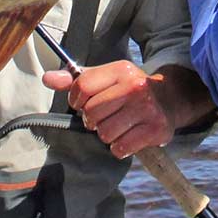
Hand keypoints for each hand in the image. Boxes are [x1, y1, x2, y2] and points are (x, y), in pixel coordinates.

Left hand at [42, 60, 171, 157]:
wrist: (170, 99)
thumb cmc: (130, 90)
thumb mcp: (106, 79)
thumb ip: (76, 81)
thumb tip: (47, 79)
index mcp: (121, 70)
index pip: (83, 86)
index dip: (76, 100)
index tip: (83, 104)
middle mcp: (135, 87)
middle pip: (92, 112)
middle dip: (93, 120)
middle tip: (105, 117)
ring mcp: (147, 109)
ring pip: (104, 133)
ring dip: (106, 135)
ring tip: (118, 126)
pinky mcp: (155, 130)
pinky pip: (120, 148)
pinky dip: (119, 147)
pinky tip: (128, 136)